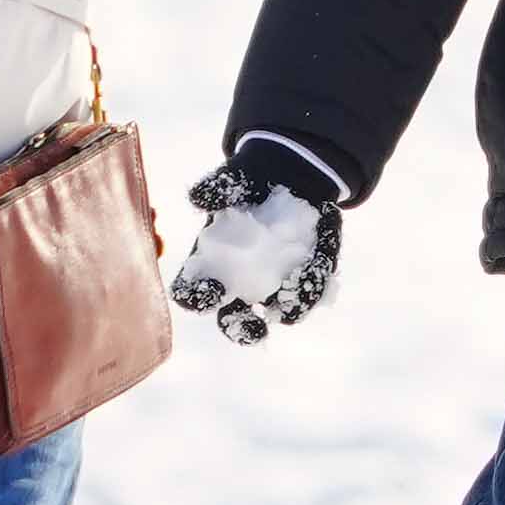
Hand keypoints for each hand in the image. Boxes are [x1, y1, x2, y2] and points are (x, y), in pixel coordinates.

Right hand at [167, 135, 347, 346]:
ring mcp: (269, 286)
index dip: (195, 297)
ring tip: (289, 308)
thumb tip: (198, 197)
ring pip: (271, 313)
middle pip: (231, 319)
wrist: (293, 175)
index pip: (191, 291)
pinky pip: (304, 296)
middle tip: (252, 327)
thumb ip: (216, 188)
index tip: (211, 290)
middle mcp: (237, 282)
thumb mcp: (234, 177)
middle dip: (240, 329)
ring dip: (280, 312)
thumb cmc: (252, 180)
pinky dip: (308, 292)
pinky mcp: (300, 281)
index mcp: (209, 262)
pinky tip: (312, 277)